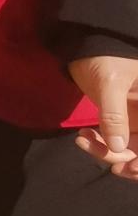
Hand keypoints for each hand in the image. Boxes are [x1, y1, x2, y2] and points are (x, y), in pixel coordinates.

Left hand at [70, 54, 137, 179]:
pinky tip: (83, 137)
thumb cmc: (104, 57)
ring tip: (83, 142)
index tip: (133, 166)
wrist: (86, 48)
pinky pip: (115, 144)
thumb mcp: (110, 83)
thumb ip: (114, 115)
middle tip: (110, 165)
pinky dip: (100, 146)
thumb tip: (119, 148)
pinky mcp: (122, 124)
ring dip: (109, 154)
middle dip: (129, 161)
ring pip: (130, 152)